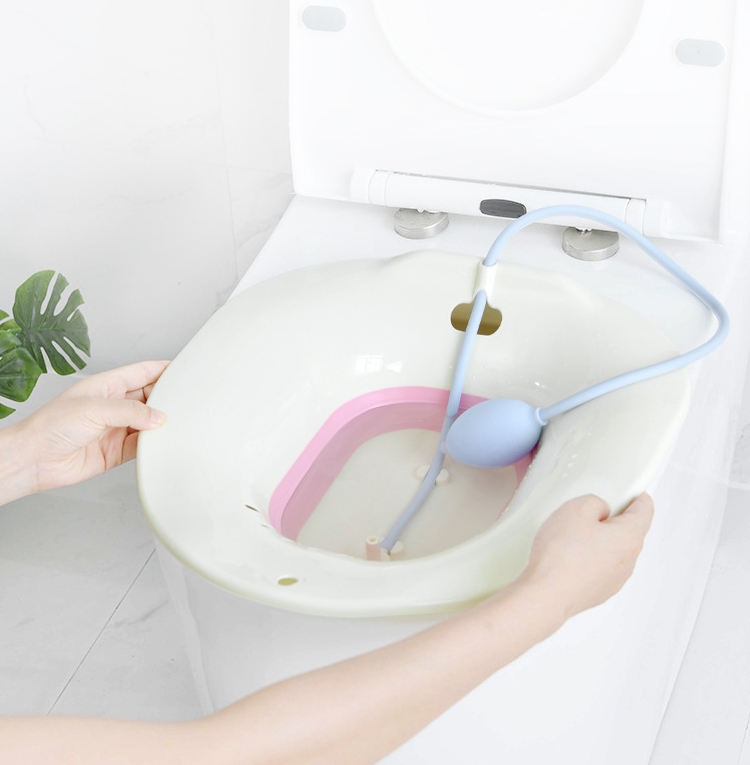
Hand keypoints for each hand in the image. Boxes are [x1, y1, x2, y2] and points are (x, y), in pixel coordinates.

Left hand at [4, 360, 168, 498]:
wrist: (34, 459)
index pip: (142, 373)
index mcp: (106, 386)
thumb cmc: (51, 426)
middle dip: (167, 398)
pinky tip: (160, 442)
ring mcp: (116, 429)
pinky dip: (153, 445)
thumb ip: (130, 412)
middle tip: (185, 401)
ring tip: (177, 423)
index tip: (183, 370)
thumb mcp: (95, 409)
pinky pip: (142, 446)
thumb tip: (158, 417)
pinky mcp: (116, 451)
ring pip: (149, 423)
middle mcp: (113, 406)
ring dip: (161, 424)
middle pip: (149, 398)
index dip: (162, 370)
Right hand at [518, 493, 653, 617]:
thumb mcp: (576, 509)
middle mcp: (628, 561)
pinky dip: (589, 558)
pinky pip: (599, 567)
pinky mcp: (598, 591)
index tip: (633, 492)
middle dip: (613, 519)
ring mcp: (614, 579)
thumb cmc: (561, 556)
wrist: (546, 594)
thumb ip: (595, 502)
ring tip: (572, 535)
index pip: (645, 511)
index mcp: (629, 537)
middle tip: (590, 510)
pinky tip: (567, 555)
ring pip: (613, 551)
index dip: (638, 497)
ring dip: (599, 540)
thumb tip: (600, 511)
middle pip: (629, 531)